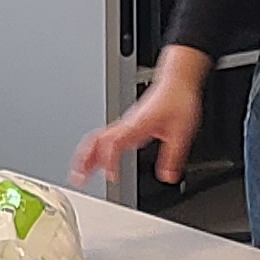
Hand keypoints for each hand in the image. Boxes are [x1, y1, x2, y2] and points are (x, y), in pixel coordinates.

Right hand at [73, 67, 203, 191]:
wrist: (175, 82)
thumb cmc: (176, 100)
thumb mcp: (180, 133)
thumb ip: (172, 156)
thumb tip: (167, 177)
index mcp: (136, 125)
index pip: (113, 142)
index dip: (108, 160)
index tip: (111, 176)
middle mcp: (126, 124)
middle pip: (96, 141)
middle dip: (84, 160)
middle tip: (78, 178)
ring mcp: (124, 124)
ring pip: (95, 138)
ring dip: (85, 155)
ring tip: (79, 173)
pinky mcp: (126, 124)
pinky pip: (103, 136)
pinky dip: (94, 149)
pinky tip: (93, 161)